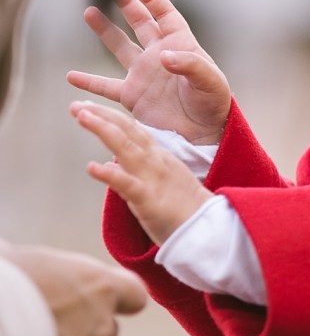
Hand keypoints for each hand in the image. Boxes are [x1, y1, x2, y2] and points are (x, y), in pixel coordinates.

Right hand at [1, 242, 145, 335]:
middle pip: (110, 333)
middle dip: (88, 332)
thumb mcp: (16, 254)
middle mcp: (101, 327)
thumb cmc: (3, 278)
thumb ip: (31, 262)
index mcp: (100, 287)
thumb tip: (8, 250)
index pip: (134, 295)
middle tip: (54, 326)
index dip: (119, 297)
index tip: (103, 296)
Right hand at [67, 0, 230, 144]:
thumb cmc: (213, 103)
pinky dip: (88, 82)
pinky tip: (71, 76)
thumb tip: (162, 56)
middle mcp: (159, 56)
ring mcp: (143, 74)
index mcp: (180, 46)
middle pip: (141, 23)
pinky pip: (106, 86)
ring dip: (105, 31)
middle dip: (128, 5)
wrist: (203, 133)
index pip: (165, 16)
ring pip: (120, 47)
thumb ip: (190, 65)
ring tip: (89, 12)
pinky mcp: (132, 96)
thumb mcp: (210, 81)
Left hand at [71, 102, 211, 246]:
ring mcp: (151, 178)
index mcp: (158, 157)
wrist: (207, 229)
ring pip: (125, 148)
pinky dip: (109, 175)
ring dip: (103, 130)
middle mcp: (154, 161)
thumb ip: (135, 169)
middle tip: (76, 106)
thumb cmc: (183, 210)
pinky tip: (92, 167)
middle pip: (126, 131)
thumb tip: (108, 165)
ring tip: (82, 117)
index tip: (87, 107)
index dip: (109, 116)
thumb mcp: (159, 181)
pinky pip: (126, 184)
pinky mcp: (148, 199)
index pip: (131, 129)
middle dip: (101, 115)